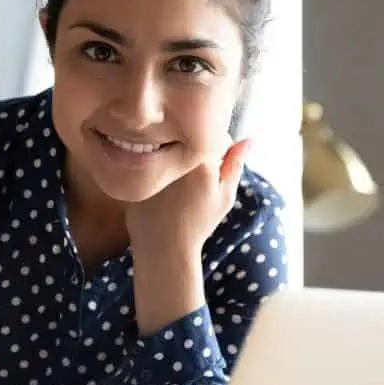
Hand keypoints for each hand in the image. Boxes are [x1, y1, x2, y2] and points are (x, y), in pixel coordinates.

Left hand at [125, 139, 250, 259]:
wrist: (164, 247)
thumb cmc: (198, 223)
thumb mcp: (224, 196)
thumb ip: (235, 165)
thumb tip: (249, 139)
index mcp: (201, 159)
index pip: (216, 136)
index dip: (219, 154)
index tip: (212, 175)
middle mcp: (174, 154)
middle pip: (190, 139)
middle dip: (195, 154)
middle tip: (193, 182)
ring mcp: (151, 160)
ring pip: (170, 146)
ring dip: (175, 158)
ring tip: (178, 188)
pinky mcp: (134, 168)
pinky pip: (149, 158)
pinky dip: (156, 169)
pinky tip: (162, 192)